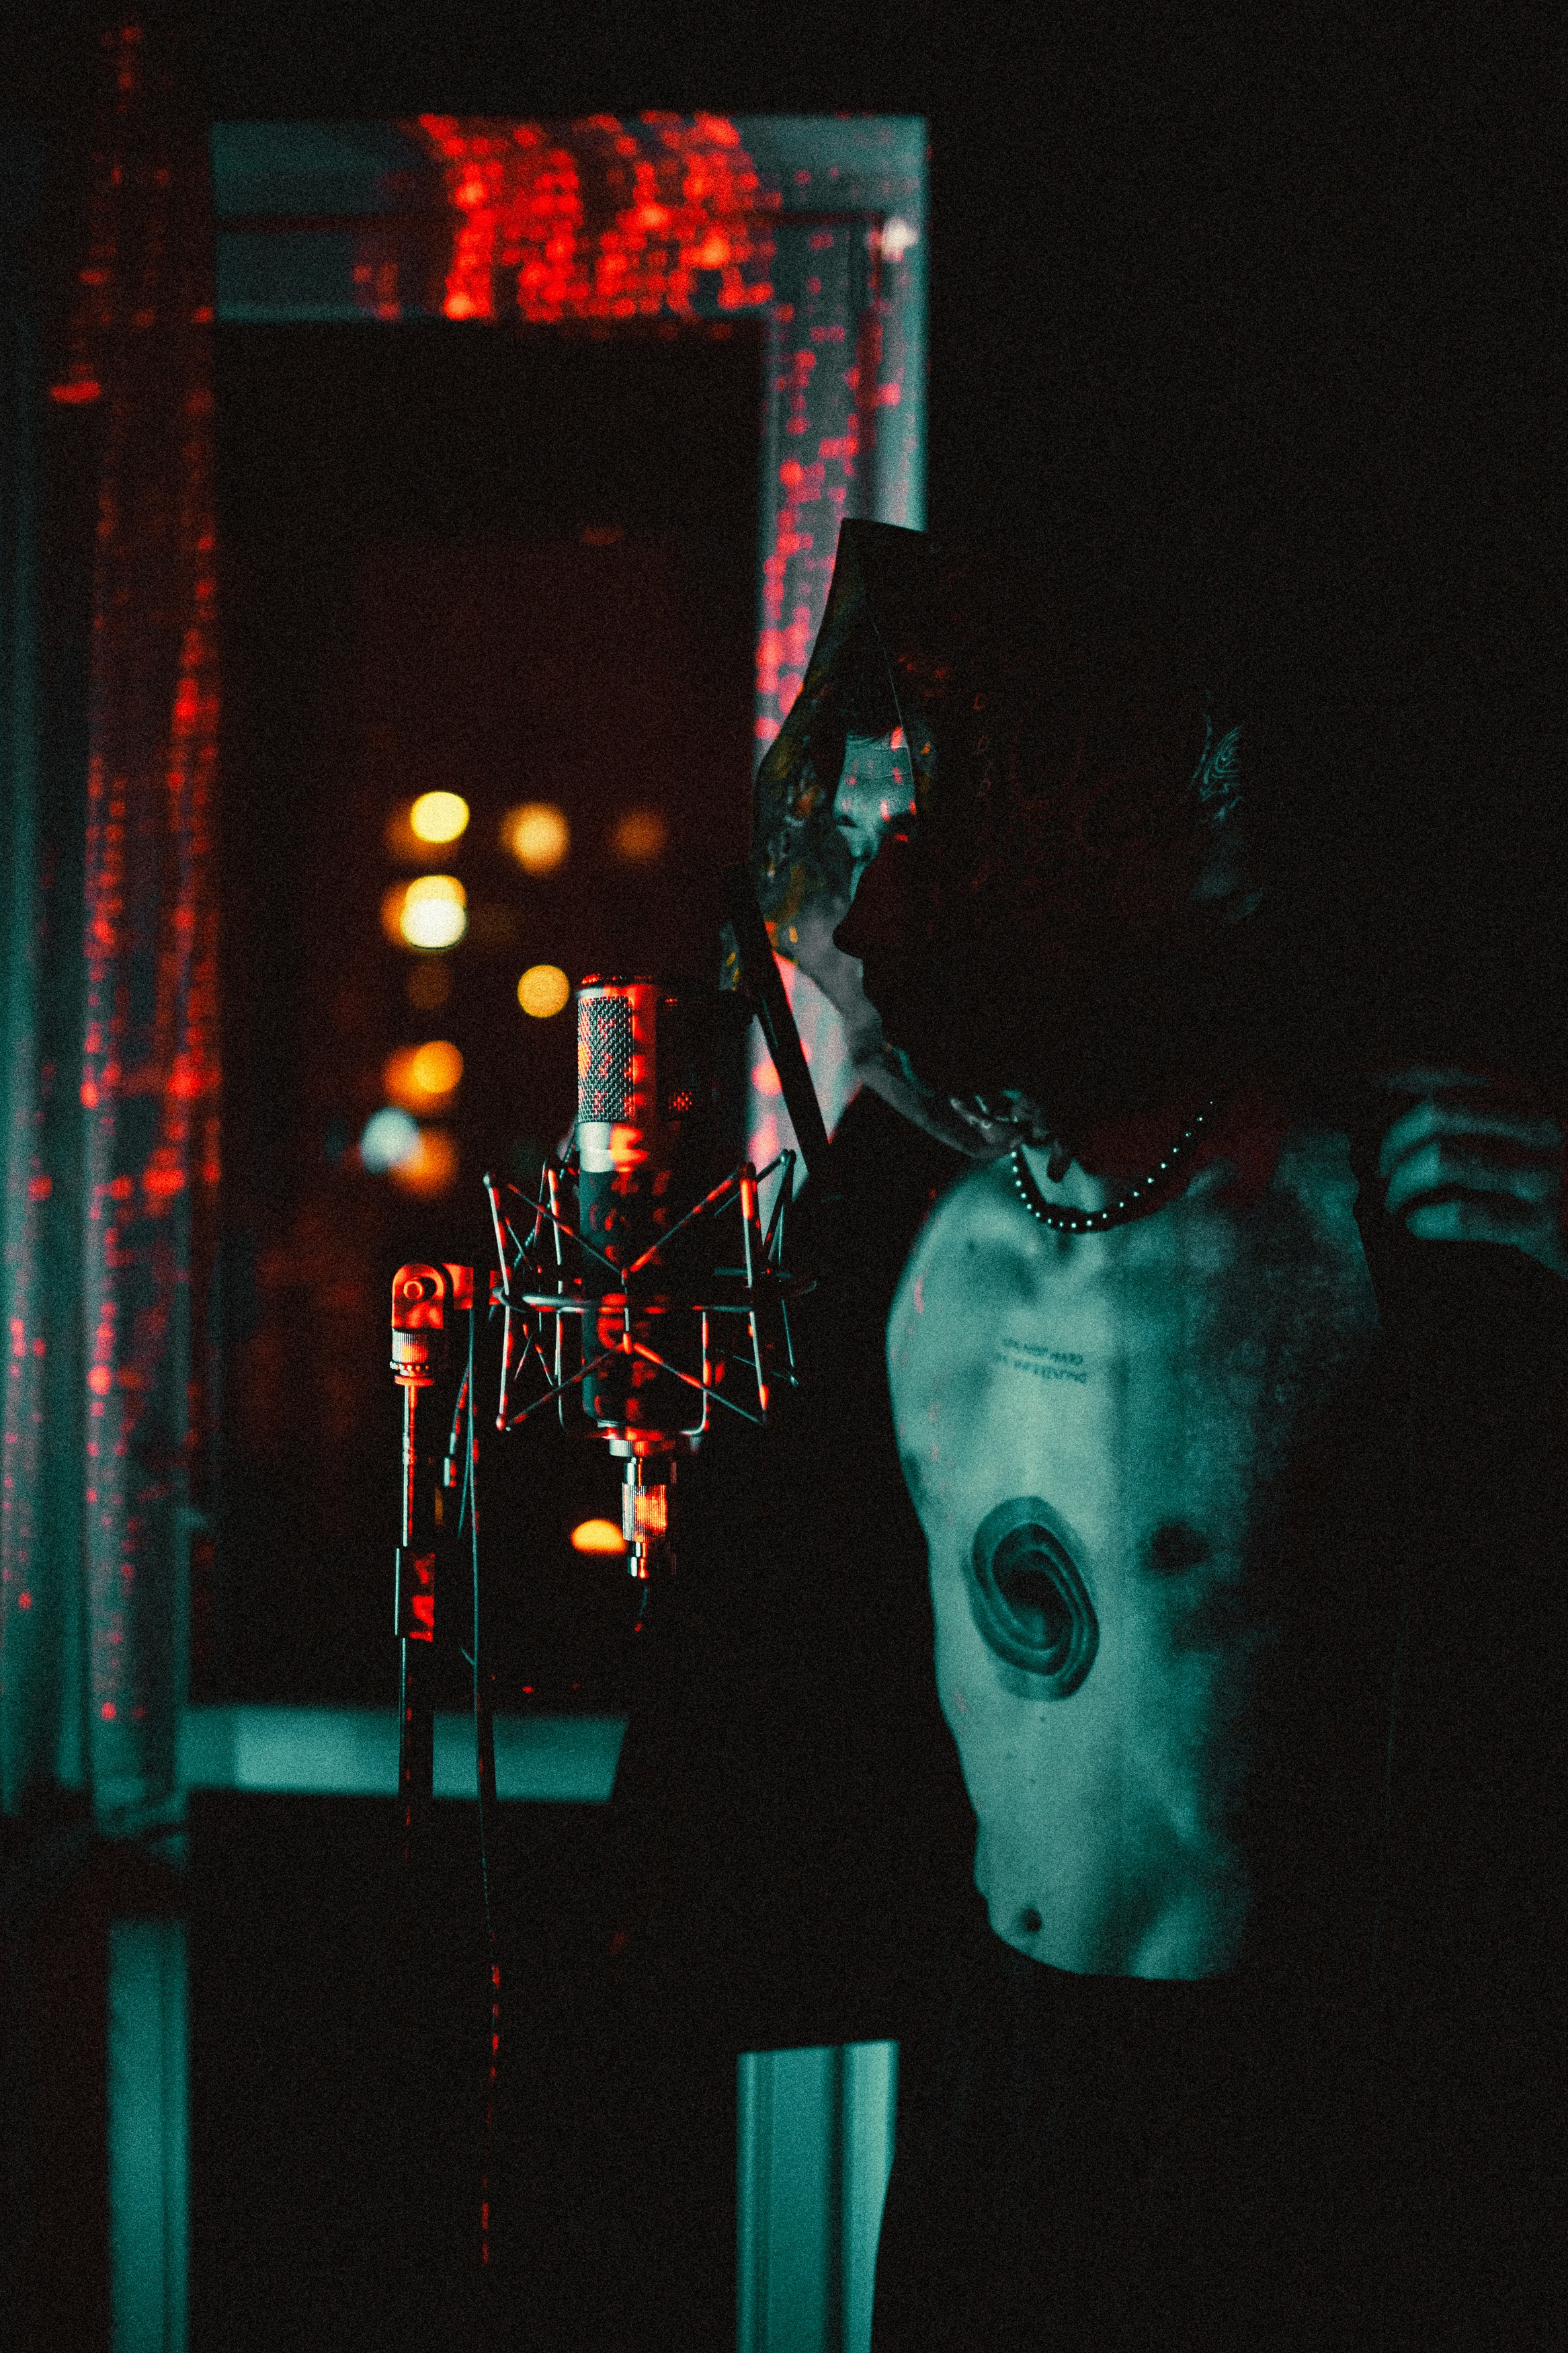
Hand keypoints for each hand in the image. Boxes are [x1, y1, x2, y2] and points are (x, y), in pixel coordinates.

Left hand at [1376, 1068, 1567, 1280]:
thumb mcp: (1533, 1133)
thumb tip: (1395, 1104)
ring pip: (1445, 1158)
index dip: (1395, 1072)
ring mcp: (1546, 1173)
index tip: (1357, 1081)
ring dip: (1403, 1181)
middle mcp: (1543, 1124)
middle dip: (1394, 1139)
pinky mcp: (1544, 1224)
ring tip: (1395, 1201)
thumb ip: (1483, 1114)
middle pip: (1440, 1109)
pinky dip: (1427, 1219)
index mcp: (1536, 1095)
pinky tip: (1418, 1224)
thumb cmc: (1560, 1185)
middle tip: (1380, 1168)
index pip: (1453, 1068)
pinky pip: (1464, 1214)